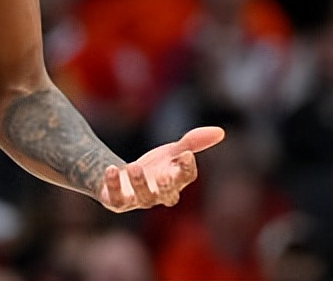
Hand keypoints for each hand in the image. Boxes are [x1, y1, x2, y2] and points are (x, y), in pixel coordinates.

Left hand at [99, 126, 224, 211]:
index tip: (185, 154)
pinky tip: (111, 169)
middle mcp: (158, 194)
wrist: (121, 177)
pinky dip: (113, 185)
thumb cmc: (153, 167)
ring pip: (142, 198)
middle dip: (166, 186)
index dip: (186, 167)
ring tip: (133, 166)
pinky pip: (116, 198)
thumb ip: (193, 143)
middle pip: (167, 196)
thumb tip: (220, 131)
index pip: (186, 177)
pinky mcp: (116, 200)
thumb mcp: (171, 152)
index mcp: (174, 181)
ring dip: (139, 183)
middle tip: (163, 176)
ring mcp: (137, 200)